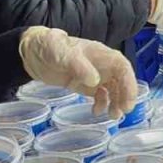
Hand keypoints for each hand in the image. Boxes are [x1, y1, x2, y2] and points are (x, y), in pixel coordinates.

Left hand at [19, 27, 136, 115]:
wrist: (33, 53)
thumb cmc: (50, 47)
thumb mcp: (62, 53)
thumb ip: (79, 65)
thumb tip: (95, 81)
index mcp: (100, 54)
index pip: (122, 67)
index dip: (129, 83)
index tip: (128, 100)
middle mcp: (101, 65)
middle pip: (121, 80)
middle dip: (125, 95)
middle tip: (123, 111)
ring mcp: (94, 76)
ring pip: (113, 89)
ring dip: (116, 102)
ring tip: (113, 116)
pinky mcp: (85, 85)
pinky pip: (100, 95)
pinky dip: (102, 104)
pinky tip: (96, 112)